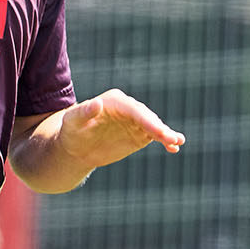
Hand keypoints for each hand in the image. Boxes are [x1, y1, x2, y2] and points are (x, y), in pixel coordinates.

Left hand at [57, 89, 184, 166]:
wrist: (76, 147)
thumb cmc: (72, 130)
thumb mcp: (73, 121)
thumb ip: (84, 111)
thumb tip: (97, 103)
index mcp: (115, 100)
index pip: (133, 109)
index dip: (145, 119)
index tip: (156, 130)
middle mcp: (129, 109)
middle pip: (147, 117)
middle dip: (158, 128)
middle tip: (170, 138)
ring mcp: (136, 122)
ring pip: (154, 127)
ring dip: (166, 134)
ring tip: (177, 141)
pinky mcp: (139, 135)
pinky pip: (155, 137)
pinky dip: (165, 141)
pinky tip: (174, 147)